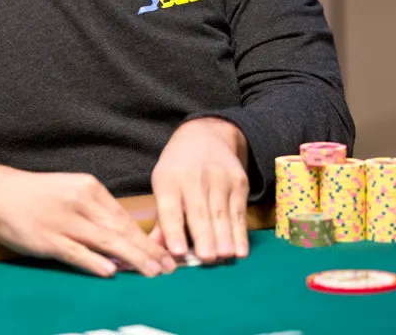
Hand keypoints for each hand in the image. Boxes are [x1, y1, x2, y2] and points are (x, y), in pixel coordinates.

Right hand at [0, 165, 176, 278]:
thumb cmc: (36, 195)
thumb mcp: (70, 192)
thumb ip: (95, 213)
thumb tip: (123, 239)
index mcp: (89, 188)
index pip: (124, 218)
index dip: (146, 237)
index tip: (165, 253)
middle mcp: (80, 202)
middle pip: (121, 230)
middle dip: (148, 251)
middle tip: (170, 267)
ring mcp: (64, 221)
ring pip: (106, 241)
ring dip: (133, 258)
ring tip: (153, 272)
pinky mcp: (47, 238)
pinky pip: (75, 252)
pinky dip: (94, 262)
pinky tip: (111, 271)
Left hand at [150, 117, 250, 263]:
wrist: (205, 136)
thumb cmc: (178, 169)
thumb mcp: (163, 185)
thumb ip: (162, 220)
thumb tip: (154, 251)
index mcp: (168, 180)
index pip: (170, 209)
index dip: (174, 230)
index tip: (178, 252)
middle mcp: (194, 178)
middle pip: (199, 211)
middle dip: (204, 236)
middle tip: (207, 259)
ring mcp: (219, 178)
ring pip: (221, 213)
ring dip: (224, 237)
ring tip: (224, 257)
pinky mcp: (239, 182)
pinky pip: (239, 211)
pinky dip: (240, 233)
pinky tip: (241, 250)